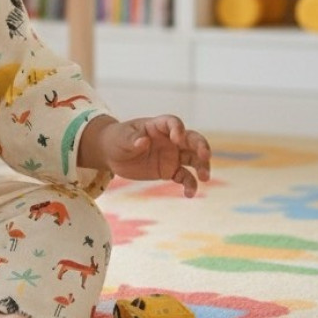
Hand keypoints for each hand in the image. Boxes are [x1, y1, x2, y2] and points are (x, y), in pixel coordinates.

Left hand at [84, 114, 211, 196]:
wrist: (112, 154)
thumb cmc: (117, 139)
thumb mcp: (121, 138)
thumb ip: (132, 139)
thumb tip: (143, 142)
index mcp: (158, 126)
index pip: (173, 123)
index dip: (178, 129)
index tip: (176, 138)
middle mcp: (170, 139)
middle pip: (191, 139)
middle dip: (201, 146)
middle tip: (205, 156)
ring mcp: (172, 155)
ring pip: (194, 159)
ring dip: (202, 166)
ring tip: (205, 177)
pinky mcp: (170, 170)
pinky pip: (184, 177)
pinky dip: (190, 185)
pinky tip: (189, 194)